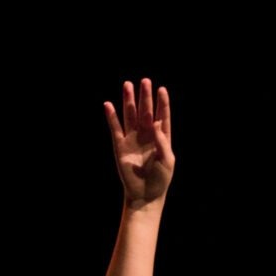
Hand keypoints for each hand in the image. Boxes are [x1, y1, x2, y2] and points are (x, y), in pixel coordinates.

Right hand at [103, 78, 174, 206]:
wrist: (145, 195)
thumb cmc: (160, 179)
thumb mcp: (167, 161)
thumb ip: (163, 142)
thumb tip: (156, 123)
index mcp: (162, 138)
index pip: (162, 116)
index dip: (162, 103)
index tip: (162, 89)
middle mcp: (147, 135)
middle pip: (145, 111)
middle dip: (145, 96)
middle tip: (144, 81)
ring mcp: (133, 139)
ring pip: (130, 116)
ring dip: (128, 101)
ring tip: (127, 85)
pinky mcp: (120, 146)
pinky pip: (115, 128)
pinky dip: (111, 117)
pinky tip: (108, 105)